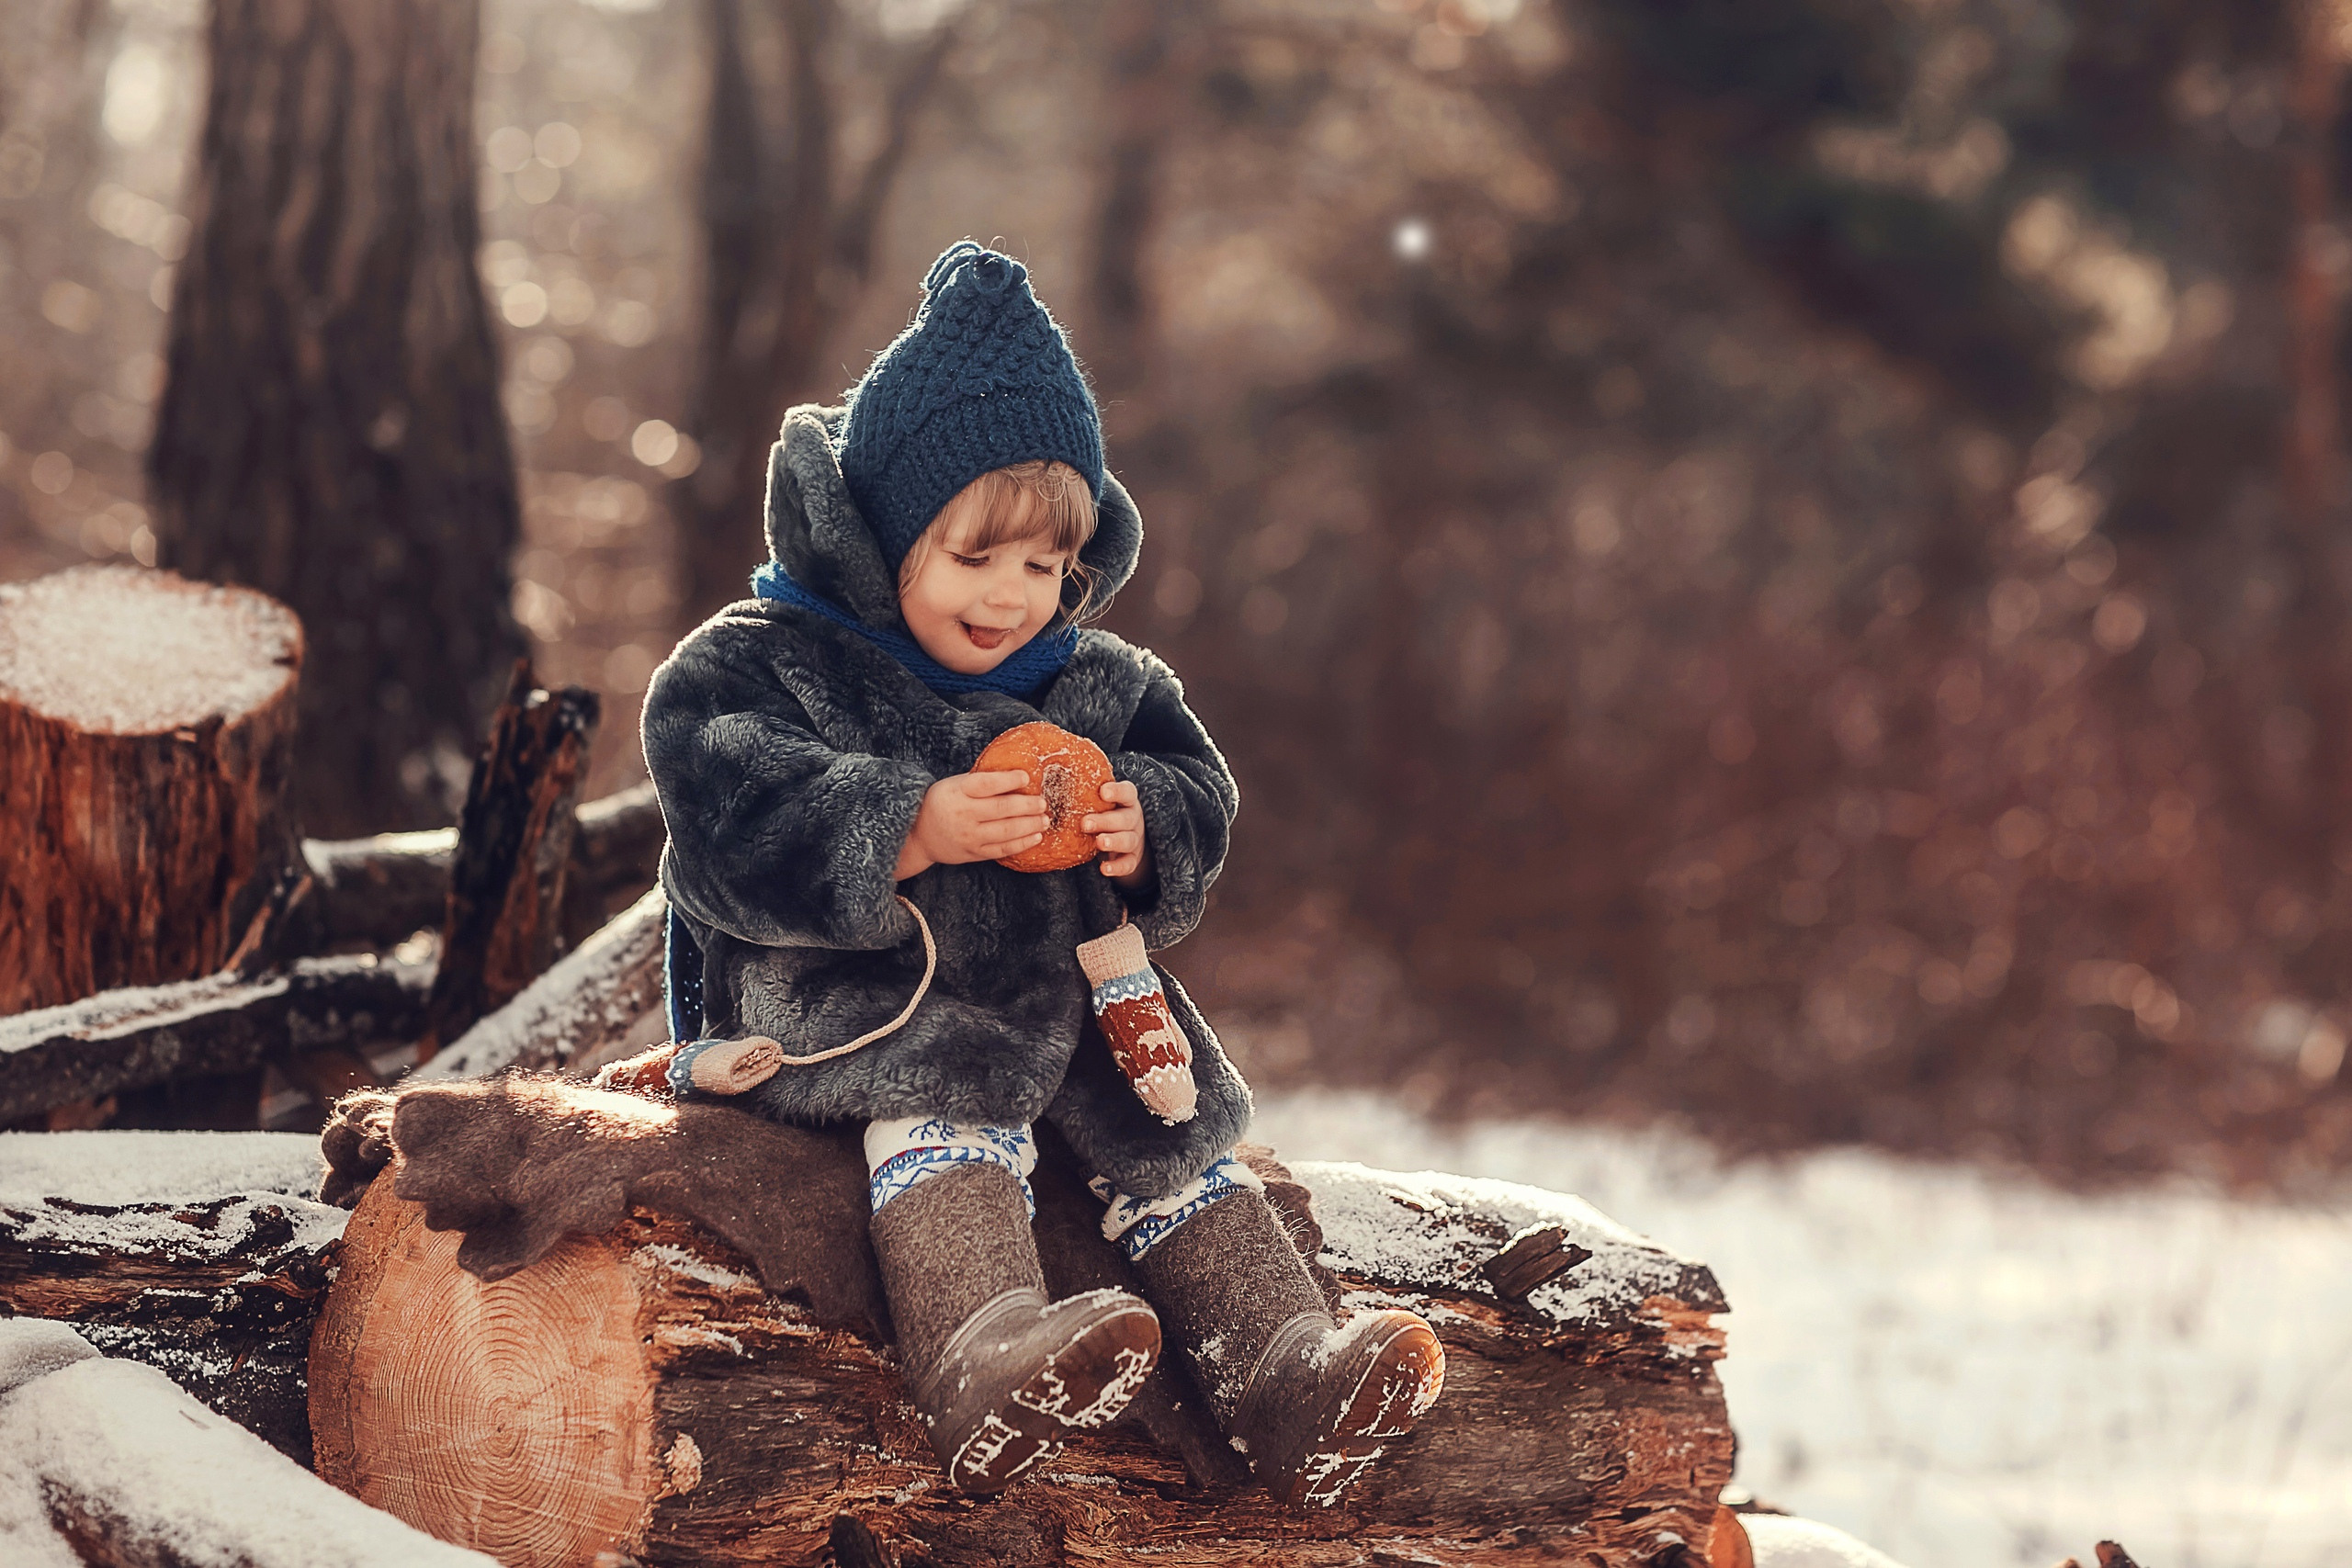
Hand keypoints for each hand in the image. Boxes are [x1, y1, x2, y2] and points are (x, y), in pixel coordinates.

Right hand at [895, 771, 1048, 879]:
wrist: (918, 835)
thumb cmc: (942, 802)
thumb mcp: (954, 785)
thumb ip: (980, 782)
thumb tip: (1017, 776)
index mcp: (958, 792)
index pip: (987, 784)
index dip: (1008, 780)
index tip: (1026, 777)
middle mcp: (963, 814)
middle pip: (1002, 809)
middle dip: (1027, 806)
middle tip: (1043, 803)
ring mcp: (969, 836)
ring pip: (1006, 831)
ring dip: (1030, 825)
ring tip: (1045, 820)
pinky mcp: (974, 853)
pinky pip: (1002, 850)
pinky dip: (1021, 844)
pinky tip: (1035, 837)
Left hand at [1082, 779, 1151, 887]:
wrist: (1126, 836)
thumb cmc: (1105, 811)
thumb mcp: (1099, 800)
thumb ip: (1084, 790)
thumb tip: (1047, 773)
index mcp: (1126, 800)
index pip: (1127, 792)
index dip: (1117, 791)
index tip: (1102, 791)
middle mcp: (1133, 818)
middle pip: (1125, 818)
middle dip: (1106, 821)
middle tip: (1085, 823)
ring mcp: (1135, 838)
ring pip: (1128, 840)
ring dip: (1113, 841)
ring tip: (1098, 842)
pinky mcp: (1133, 858)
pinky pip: (1129, 864)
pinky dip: (1118, 867)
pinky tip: (1104, 868)